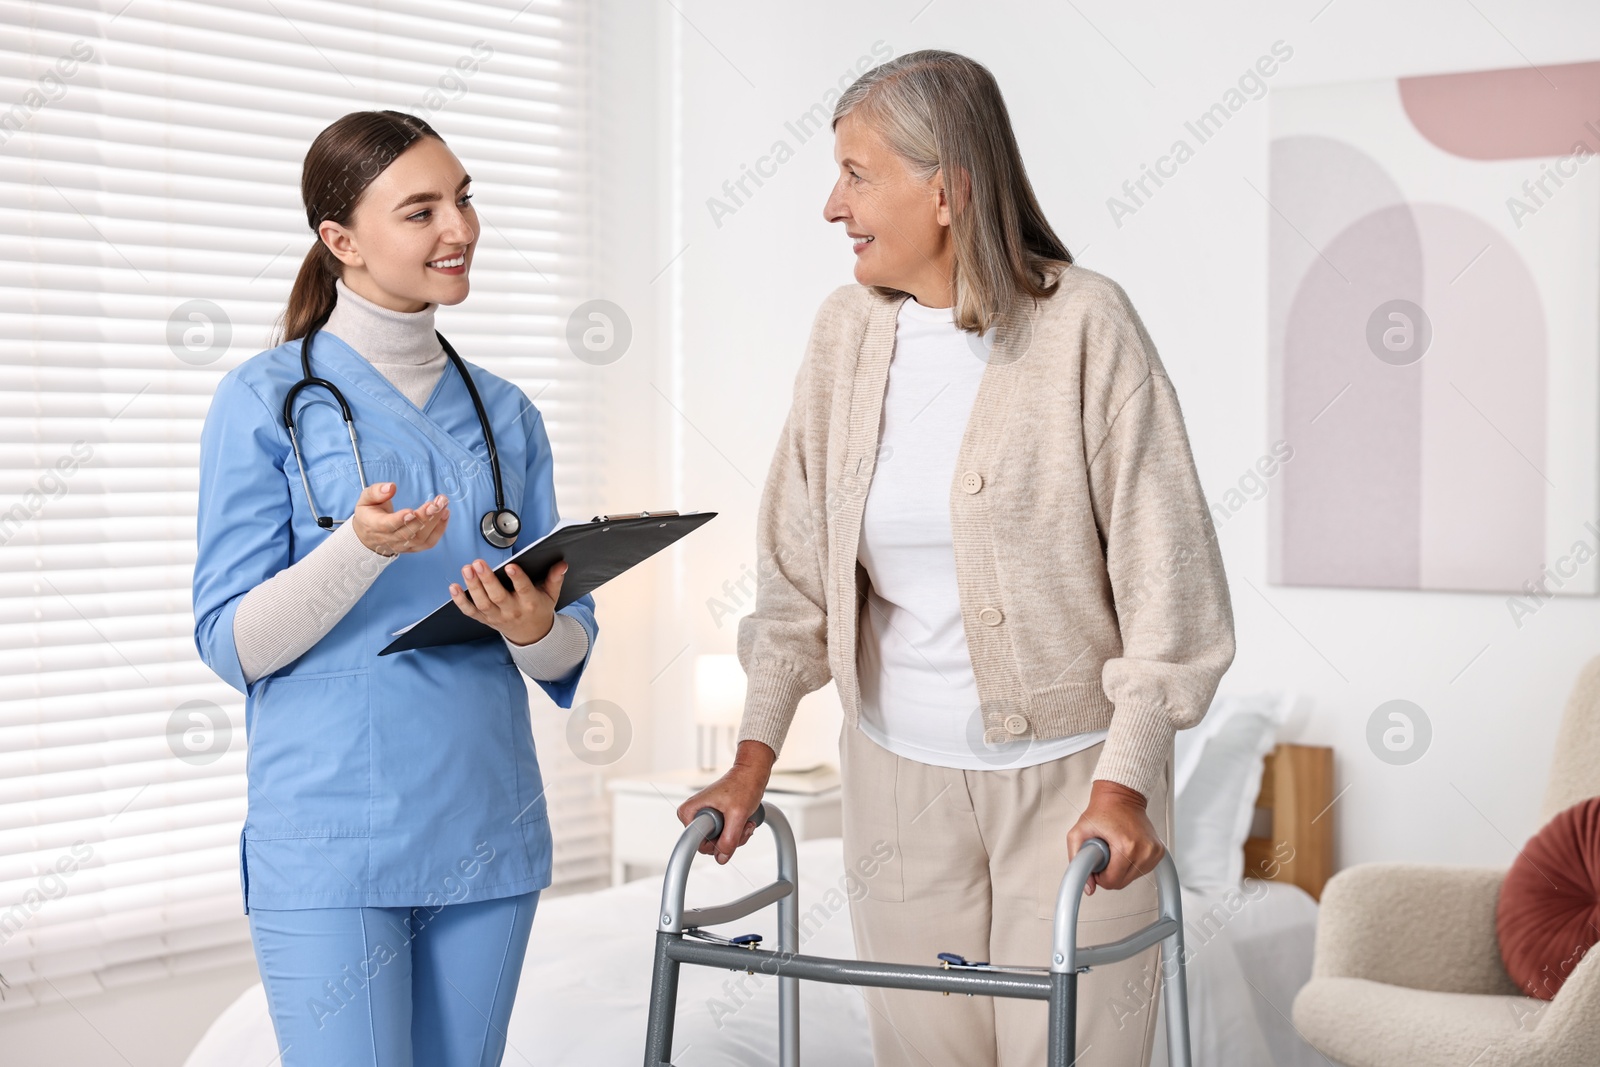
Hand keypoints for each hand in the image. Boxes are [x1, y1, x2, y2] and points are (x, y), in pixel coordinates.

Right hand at [351, 482, 448, 556]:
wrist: (368, 536)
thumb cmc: (368, 514)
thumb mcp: (365, 499)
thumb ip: (376, 492)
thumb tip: (391, 487)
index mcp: (374, 525)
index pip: (387, 525)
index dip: (400, 520)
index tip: (412, 511)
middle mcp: (388, 538)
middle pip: (408, 532)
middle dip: (425, 517)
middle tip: (437, 502)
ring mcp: (402, 545)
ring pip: (420, 538)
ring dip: (435, 521)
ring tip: (443, 505)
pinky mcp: (412, 548)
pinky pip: (428, 543)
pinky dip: (439, 530)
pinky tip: (445, 514)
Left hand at [450, 558, 567, 645]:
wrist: (531, 634)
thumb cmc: (539, 609)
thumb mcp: (551, 594)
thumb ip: (555, 579)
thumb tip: (561, 564)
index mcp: (530, 603)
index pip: (524, 589)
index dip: (517, 578)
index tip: (511, 566)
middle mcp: (512, 611)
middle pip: (498, 596)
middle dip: (487, 580)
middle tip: (478, 563)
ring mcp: (496, 616)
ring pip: (482, 603)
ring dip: (472, 586)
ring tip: (467, 569)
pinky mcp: (485, 619)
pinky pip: (470, 612)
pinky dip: (460, 601)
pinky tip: (453, 587)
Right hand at [676, 740, 774, 863]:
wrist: (751, 774)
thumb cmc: (743, 785)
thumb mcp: (737, 814)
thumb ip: (729, 839)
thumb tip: (721, 858)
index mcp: (689, 811)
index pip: (696, 843)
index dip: (715, 842)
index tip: (728, 827)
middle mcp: (693, 815)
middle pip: (708, 845)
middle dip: (729, 839)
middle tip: (741, 825)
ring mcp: (704, 818)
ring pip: (718, 843)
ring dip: (736, 836)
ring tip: (745, 821)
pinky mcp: (714, 820)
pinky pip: (723, 837)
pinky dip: (736, 833)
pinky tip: (744, 822)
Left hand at [1066, 779, 1164, 895]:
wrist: (1121, 797)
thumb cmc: (1101, 812)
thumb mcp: (1078, 833)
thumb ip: (1077, 861)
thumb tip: (1089, 889)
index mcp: (1127, 846)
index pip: (1112, 882)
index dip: (1099, 877)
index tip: (1096, 862)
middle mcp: (1145, 850)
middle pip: (1122, 883)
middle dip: (1109, 873)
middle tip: (1104, 854)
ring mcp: (1154, 852)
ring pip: (1132, 879)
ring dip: (1120, 870)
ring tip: (1115, 849)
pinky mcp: (1159, 853)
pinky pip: (1142, 871)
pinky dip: (1131, 865)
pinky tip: (1125, 850)